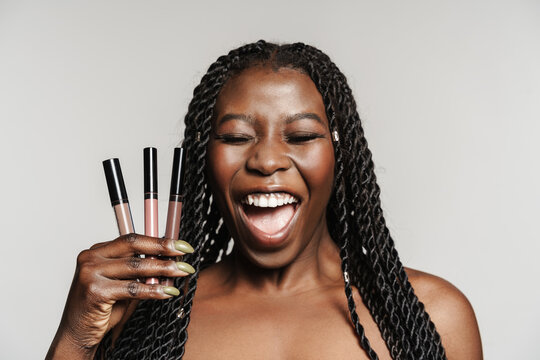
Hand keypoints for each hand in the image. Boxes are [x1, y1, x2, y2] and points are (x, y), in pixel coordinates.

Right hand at [47, 234, 194, 358]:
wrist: (77, 334)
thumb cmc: (102, 308)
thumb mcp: (124, 284)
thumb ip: (141, 272)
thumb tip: (171, 261)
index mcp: (97, 251)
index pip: (132, 239)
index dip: (158, 240)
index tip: (180, 245)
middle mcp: (91, 257)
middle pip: (134, 246)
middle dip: (163, 248)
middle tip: (185, 253)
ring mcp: (89, 273)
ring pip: (136, 267)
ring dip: (164, 269)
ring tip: (182, 271)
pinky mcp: (94, 291)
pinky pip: (132, 289)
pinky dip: (154, 290)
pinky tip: (168, 291)